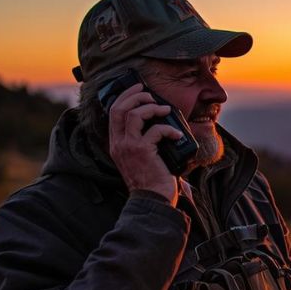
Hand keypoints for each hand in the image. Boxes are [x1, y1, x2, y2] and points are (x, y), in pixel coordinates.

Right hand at [107, 82, 182, 204]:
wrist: (153, 200)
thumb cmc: (152, 180)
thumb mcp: (142, 158)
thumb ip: (144, 141)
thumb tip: (161, 122)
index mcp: (117, 144)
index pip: (114, 112)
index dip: (125, 96)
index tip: (139, 88)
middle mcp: (119, 144)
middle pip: (119, 108)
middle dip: (136, 96)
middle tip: (151, 94)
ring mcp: (128, 147)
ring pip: (133, 114)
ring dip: (151, 108)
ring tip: (165, 110)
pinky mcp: (142, 151)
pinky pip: (155, 130)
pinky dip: (168, 129)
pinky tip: (176, 135)